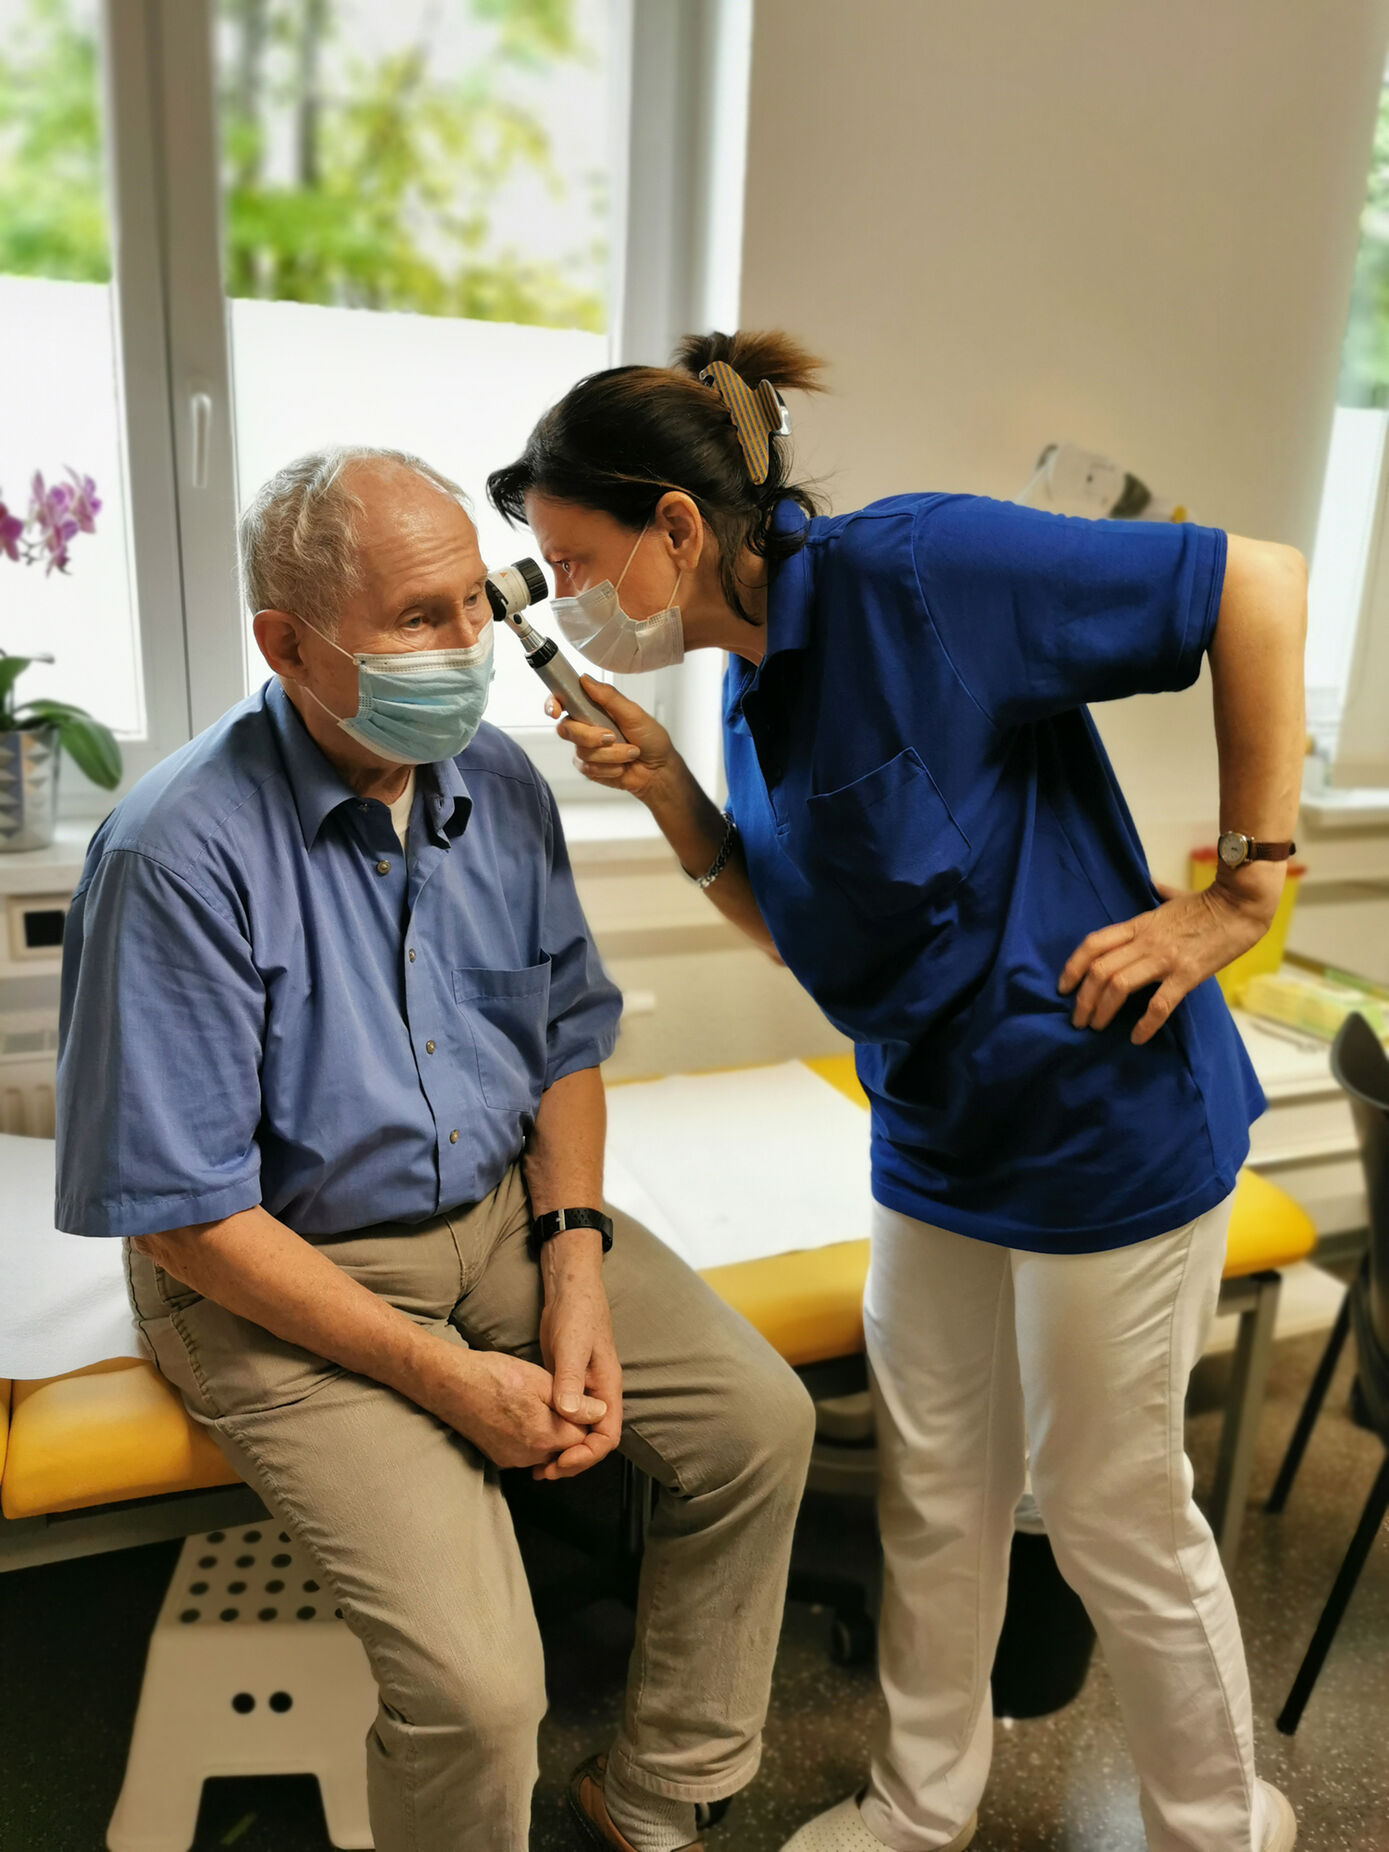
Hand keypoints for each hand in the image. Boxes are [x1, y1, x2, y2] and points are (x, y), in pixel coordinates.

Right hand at [431, 1346, 607, 1470]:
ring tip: (539, 1404)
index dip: (584, 1417)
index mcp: (544, 1437)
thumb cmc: (494, 1376)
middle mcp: (529, 1456)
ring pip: (546, 1450)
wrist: (450, 1385)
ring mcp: (511, 1460)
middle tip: (557, 1399)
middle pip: (565, 1447)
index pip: (583, 1438)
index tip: (578, 1399)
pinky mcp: (498, 1457)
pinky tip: (522, 1414)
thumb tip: (600, 1414)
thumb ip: (574, 1403)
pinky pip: (526, 1451)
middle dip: (568, 1426)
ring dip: (549, 1432)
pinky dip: (530, 1436)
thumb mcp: (539, 1380)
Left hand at [535, 1234, 622, 1481]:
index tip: (561, 1463)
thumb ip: (571, 1381)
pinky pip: (565, 1418)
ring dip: (561, 1450)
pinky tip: (534, 1437)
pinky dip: (552, 1432)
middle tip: (543, 1472)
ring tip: (537, 1465)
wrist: (569, 1289)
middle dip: (572, 1460)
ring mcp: (584, 1390)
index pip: (606, 1436)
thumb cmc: (577, 1314)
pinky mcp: (567, 1384)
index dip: (586, 1455)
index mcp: (607, 1388)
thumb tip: (569, 1415)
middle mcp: (598, 1394)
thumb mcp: (573, 1347)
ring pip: (578, 1431)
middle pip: (592, 1440)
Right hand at [546, 677, 675, 802]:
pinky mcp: (589, 768)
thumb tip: (585, 679)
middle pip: (566, 729)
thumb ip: (609, 697)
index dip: (552, 704)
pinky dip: (609, 768)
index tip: (555, 711)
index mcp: (593, 709)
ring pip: (582, 751)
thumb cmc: (651, 738)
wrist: (659, 770)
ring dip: (611, 754)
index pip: (563, 702)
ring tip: (631, 752)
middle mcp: (585, 728)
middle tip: (612, 737)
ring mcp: (586, 749)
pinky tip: (622, 766)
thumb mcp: (633, 713)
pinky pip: (588, 768)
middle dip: (590, 736)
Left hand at [1059, 867, 1281, 1044]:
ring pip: (1118, 986)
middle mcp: (1145, 942)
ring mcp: (1165, 958)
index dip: (1072, 966)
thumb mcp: (1175, 897)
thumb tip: (1154, 884)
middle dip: (1082, 999)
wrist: (1241, 904)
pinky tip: (1137, 1037)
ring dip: (1102, 1011)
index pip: (1093, 944)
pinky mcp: (1188, 974)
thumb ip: (1160, 894)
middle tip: (1078, 1020)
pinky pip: (1160, 1004)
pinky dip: (1146, 1024)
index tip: (1064, 987)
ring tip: (1096, 1028)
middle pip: (1099, 970)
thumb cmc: (1210, 901)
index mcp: (1138, 925)